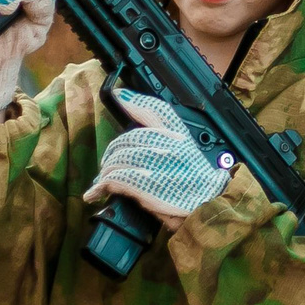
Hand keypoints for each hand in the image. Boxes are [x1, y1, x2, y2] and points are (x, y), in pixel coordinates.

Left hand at [83, 89, 231, 228]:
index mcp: (180, 137)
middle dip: (113, 152)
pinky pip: (116, 178)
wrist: (208, 210)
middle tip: (109, 164)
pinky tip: (96, 192)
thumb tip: (140, 134)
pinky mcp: (147, 183)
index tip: (118, 94)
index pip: (156, 110)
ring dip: (106, 172)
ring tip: (104, 182)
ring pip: (118, 159)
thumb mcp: (189, 156)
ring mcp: (158, 163)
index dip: (135, 101)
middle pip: (128, 139)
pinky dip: (102, 186)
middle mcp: (169, 145)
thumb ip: (169, 143)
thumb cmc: (198, 187)